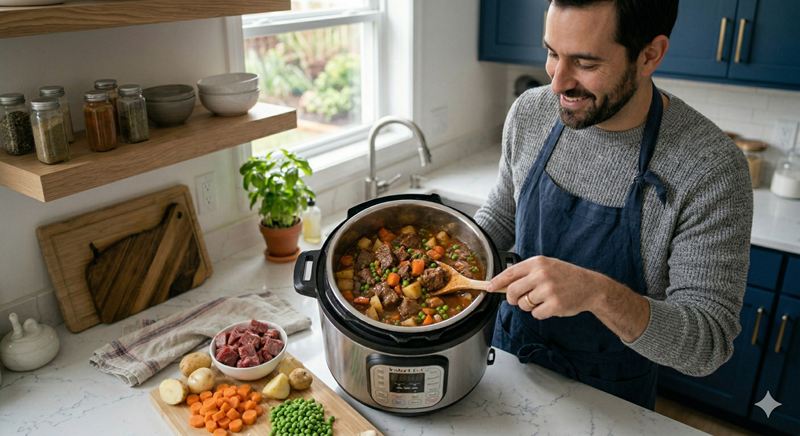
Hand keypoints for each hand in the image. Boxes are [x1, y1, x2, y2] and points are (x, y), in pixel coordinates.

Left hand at [487, 255, 605, 318]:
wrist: (590, 287)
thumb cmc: (566, 276)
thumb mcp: (547, 267)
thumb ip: (527, 273)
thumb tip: (504, 285)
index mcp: (538, 263)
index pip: (510, 273)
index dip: (496, 282)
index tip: (488, 288)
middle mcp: (541, 274)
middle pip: (512, 291)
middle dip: (513, 299)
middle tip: (520, 299)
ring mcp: (548, 290)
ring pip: (524, 305)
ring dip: (530, 306)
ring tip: (543, 299)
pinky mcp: (554, 305)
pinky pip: (536, 314)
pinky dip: (541, 313)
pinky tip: (551, 305)